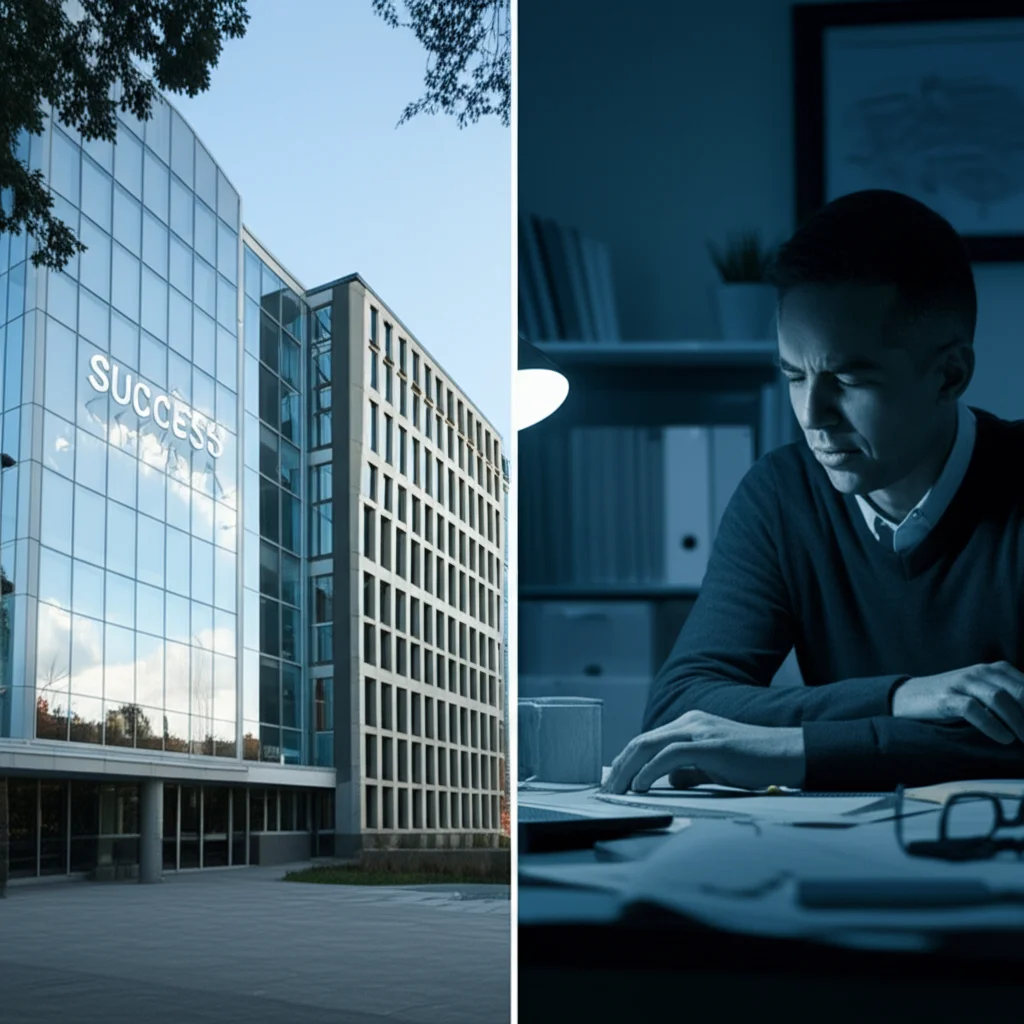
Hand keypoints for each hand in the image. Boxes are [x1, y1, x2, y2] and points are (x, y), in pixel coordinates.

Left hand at [601, 710, 805, 793]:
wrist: (789, 753)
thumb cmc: (755, 762)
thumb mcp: (714, 766)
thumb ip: (690, 771)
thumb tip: (669, 781)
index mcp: (689, 725)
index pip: (646, 742)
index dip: (625, 762)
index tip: (612, 784)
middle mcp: (690, 722)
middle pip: (640, 742)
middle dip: (618, 767)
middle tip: (604, 790)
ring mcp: (699, 730)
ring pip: (649, 745)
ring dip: (627, 770)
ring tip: (615, 791)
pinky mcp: (711, 744)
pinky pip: (670, 754)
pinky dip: (650, 770)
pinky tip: (640, 785)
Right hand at [892, 661, 1023, 743]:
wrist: (908, 697)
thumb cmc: (952, 698)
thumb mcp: (983, 692)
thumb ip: (1009, 698)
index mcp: (995, 669)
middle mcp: (980, 672)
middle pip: (1019, 691)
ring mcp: (962, 683)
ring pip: (999, 699)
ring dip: (1018, 722)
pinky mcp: (946, 698)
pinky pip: (974, 709)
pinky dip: (992, 726)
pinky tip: (1003, 738)